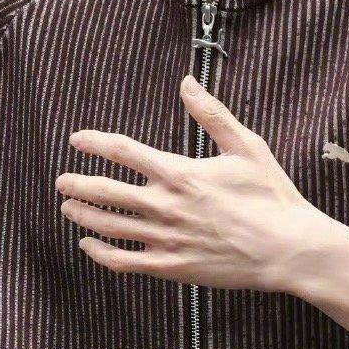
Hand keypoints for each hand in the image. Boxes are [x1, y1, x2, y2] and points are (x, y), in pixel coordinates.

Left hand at [56, 74, 326, 291]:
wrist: (286, 249)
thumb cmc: (270, 195)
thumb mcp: (246, 146)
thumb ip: (212, 114)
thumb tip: (186, 82)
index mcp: (179, 172)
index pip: (122, 151)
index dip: (94, 143)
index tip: (77, 140)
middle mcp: (165, 205)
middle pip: (105, 191)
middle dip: (77, 183)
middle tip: (62, 180)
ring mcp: (164, 239)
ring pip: (109, 226)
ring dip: (83, 214)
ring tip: (67, 206)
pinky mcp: (170, 267)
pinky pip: (123, 261)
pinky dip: (99, 253)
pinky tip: (87, 245)